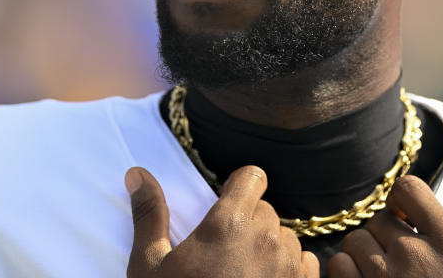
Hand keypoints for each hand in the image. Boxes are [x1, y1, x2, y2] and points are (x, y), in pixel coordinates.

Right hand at [126, 165, 319, 276]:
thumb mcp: (150, 266)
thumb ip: (149, 214)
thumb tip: (137, 174)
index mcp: (229, 224)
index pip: (253, 177)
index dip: (239, 185)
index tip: (226, 201)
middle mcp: (266, 239)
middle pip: (266, 210)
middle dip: (247, 222)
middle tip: (223, 250)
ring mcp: (289, 267)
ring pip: (285, 237)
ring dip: (268, 247)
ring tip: (242, 272)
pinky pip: (305, 263)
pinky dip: (289, 269)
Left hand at [327, 175, 442, 277]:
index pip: (409, 189)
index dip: (403, 200)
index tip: (409, 219)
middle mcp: (413, 254)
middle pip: (377, 218)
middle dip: (385, 234)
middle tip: (400, 258)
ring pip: (353, 243)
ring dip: (362, 255)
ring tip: (383, 276)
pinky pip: (337, 270)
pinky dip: (345, 275)